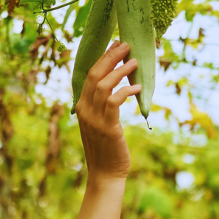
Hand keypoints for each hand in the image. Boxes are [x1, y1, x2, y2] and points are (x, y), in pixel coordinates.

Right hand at [76, 39, 139, 182]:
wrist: (105, 174)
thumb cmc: (107, 148)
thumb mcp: (100, 123)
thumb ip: (103, 105)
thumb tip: (115, 87)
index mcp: (81, 106)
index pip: (89, 75)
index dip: (103, 58)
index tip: (115, 45)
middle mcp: (84, 109)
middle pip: (95, 75)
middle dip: (111, 57)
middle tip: (126, 44)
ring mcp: (94, 119)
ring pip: (104, 85)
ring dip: (120, 70)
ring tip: (134, 61)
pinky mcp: (107, 128)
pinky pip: (115, 102)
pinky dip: (126, 91)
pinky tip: (137, 87)